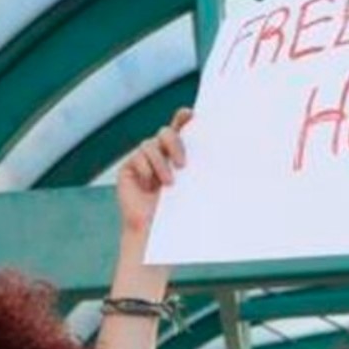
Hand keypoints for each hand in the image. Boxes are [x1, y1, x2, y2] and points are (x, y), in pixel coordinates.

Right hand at [116, 108, 192, 237]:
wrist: (152, 232)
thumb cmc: (176, 213)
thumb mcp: (191, 188)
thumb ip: (196, 168)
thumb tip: (220, 154)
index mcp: (176, 155)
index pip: (180, 129)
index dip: (184, 118)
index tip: (191, 115)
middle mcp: (159, 154)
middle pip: (165, 132)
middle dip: (175, 143)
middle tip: (183, 164)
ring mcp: (142, 160)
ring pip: (150, 145)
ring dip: (161, 163)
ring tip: (169, 184)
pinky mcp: (128, 169)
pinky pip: (137, 157)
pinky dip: (146, 169)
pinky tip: (148, 185)